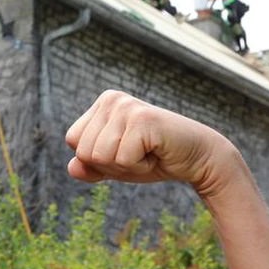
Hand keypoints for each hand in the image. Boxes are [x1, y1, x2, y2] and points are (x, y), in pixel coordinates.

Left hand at [65, 91, 239, 197]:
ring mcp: (126, 107)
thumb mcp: (116, 166)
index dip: (96, 159)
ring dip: (126, 166)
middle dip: (111, 165)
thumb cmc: (155, 159)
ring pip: (99, 157)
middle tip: (140, 153)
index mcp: (102, 105)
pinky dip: (140, 167)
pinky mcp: (142, 119)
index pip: (73, 141)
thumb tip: (71, 168)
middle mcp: (111, 99)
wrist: (197, 158)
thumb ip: (91, 168)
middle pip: (83, 151)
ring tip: (147, 152)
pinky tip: (156, 153)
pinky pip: (122, 159)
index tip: (125, 151)